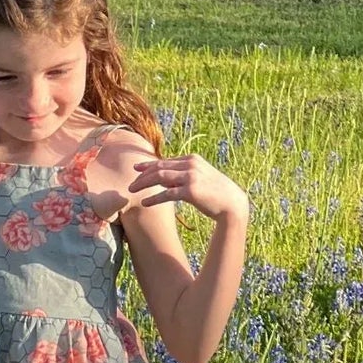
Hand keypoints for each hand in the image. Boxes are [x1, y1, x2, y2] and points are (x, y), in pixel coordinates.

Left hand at [129, 155, 248, 222]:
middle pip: (159, 167)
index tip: (136, 169)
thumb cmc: (216, 193)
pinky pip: (167, 194)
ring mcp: (190, 176)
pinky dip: (154, 198)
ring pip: (160, 177)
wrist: (232, 203)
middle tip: (130, 184)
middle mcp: (190, 164)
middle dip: (142, 175)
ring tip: (133, 191)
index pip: (165, 161)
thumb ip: (184, 175)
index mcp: (191, 159)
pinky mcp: (190, 191)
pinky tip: (145, 202)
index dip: (148, 165)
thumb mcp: (200, 177)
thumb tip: (167, 180)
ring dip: (144, 184)